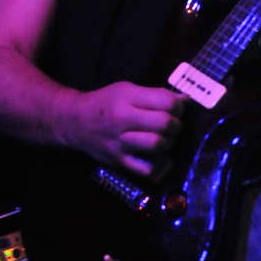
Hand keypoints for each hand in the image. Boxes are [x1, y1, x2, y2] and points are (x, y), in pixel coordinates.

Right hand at [68, 81, 186, 177]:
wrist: (76, 123)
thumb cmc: (105, 103)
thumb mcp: (127, 90)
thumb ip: (156, 94)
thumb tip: (185, 101)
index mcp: (126, 99)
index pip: (165, 101)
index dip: (178, 105)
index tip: (176, 108)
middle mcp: (122, 121)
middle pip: (164, 124)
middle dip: (176, 124)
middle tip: (171, 124)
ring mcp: (120, 144)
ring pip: (158, 146)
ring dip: (168, 142)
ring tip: (164, 139)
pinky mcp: (120, 162)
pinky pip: (148, 170)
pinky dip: (160, 165)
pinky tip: (160, 157)